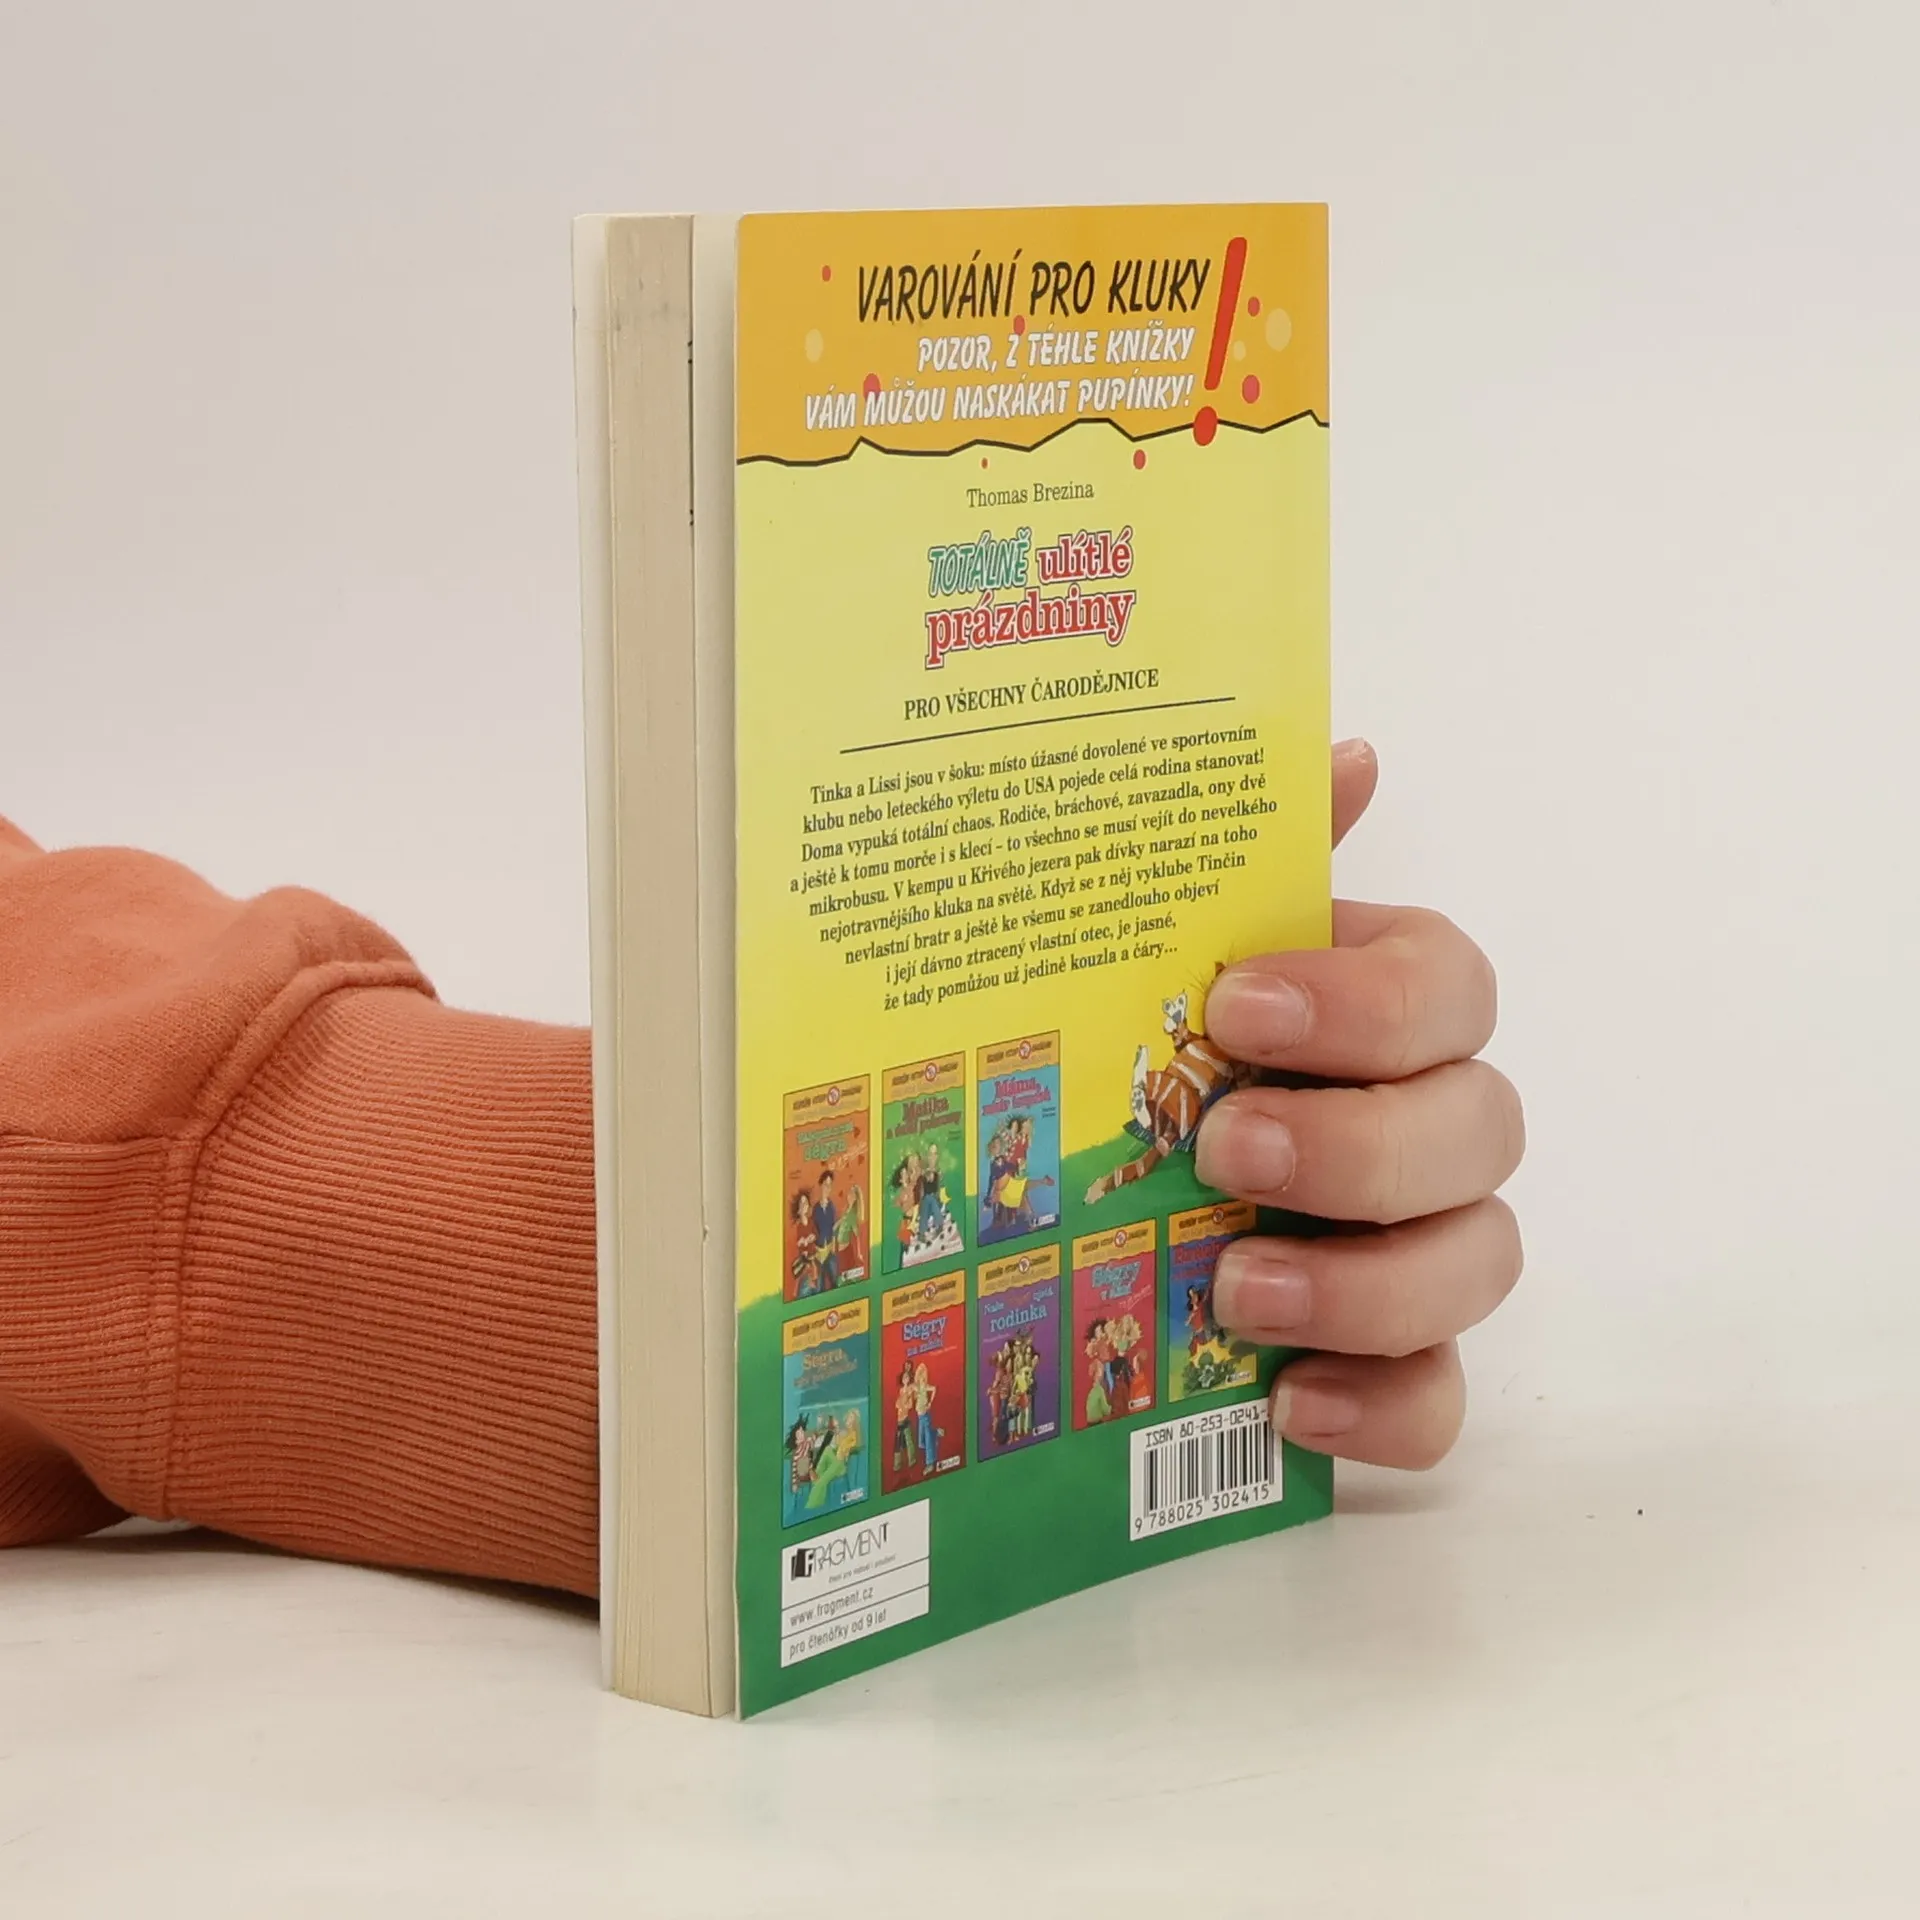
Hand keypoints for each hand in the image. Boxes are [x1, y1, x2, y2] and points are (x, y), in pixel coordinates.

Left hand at [1194, 739, 1524, 1468]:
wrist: (1108, 1177)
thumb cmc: (1166, 1039)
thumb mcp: (1179, 936)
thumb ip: (1257, 846)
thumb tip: (1347, 750)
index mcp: (1390, 1009)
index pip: (1449, 988)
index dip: (1364, 1002)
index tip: (1239, 1004)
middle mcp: (1433, 1121)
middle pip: (1480, 1129)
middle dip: (1360, 1145)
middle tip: (1227, 1148)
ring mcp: (1426, 1244)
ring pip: (1480, 1265)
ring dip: (1367, 1283)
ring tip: (1235, 1289)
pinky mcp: (1395, 1359)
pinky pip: (1439, 1400)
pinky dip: (1382, 1408)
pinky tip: (1287, 1402)